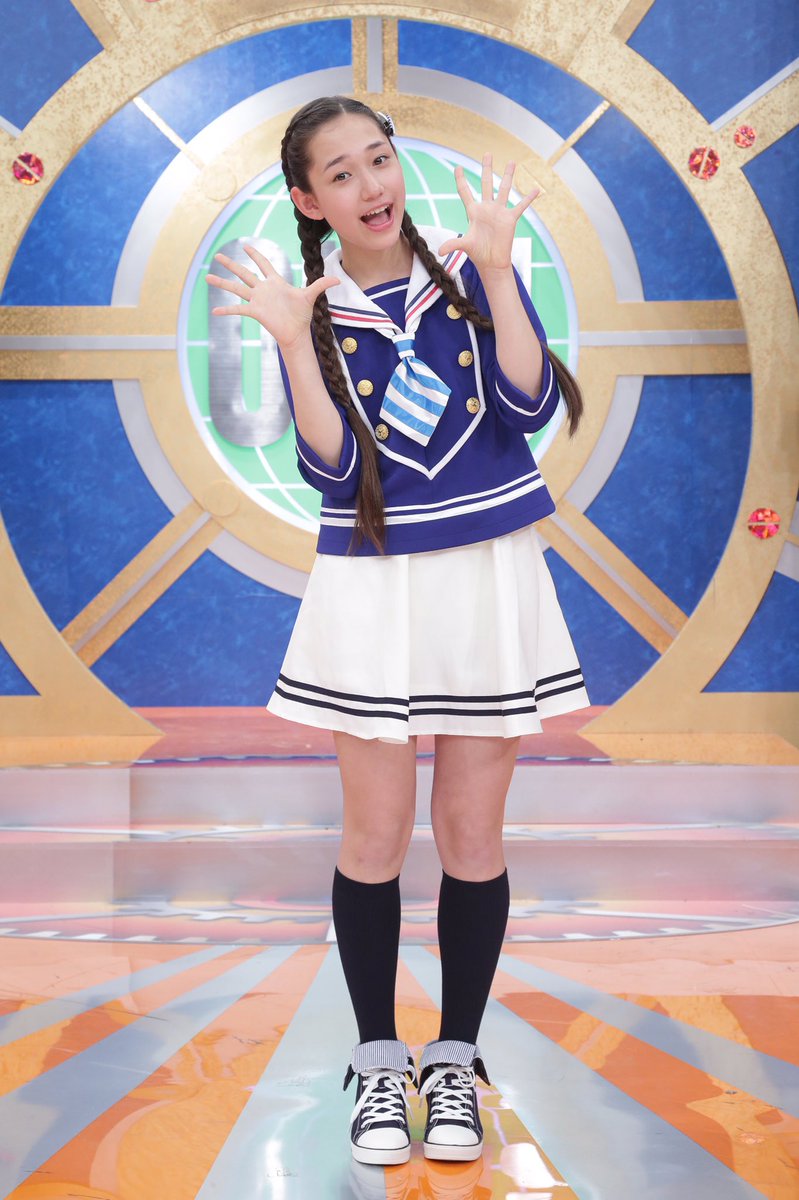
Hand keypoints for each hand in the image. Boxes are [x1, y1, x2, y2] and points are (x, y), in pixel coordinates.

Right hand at [205, 244, 339, 348]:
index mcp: (275, 282)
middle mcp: (263, 289)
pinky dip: (227, 310)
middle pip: (244, 273)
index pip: (263, 264)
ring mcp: (257, 300)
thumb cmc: (302, 315)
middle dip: (231, 264)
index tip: (245, 245)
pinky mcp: (255, 312)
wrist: (296, 333)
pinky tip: (215, 311)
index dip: (255, 254)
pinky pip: (238, 309)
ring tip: (207, 277)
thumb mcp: (310, 296)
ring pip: (236, 288)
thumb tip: (337, 279)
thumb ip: (321, 285)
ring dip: (222, 283)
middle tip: (217, 256)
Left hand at [438, 154, 540, 271]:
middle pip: (486, 183)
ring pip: (504, 189)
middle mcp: (486, 208)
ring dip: (508, 175)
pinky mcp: (510, 219)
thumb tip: (440, 251)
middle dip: (486, 168)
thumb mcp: (465, 246)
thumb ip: (453, 244)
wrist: (492, 262)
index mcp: (473, 212)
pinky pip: (521, 206)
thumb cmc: (478, 254)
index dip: (461, 180)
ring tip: (512, 162)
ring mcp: (499, 212)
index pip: (465, 192)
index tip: (458, 167)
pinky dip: (528, 198)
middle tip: (487, 153)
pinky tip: (536, 189)